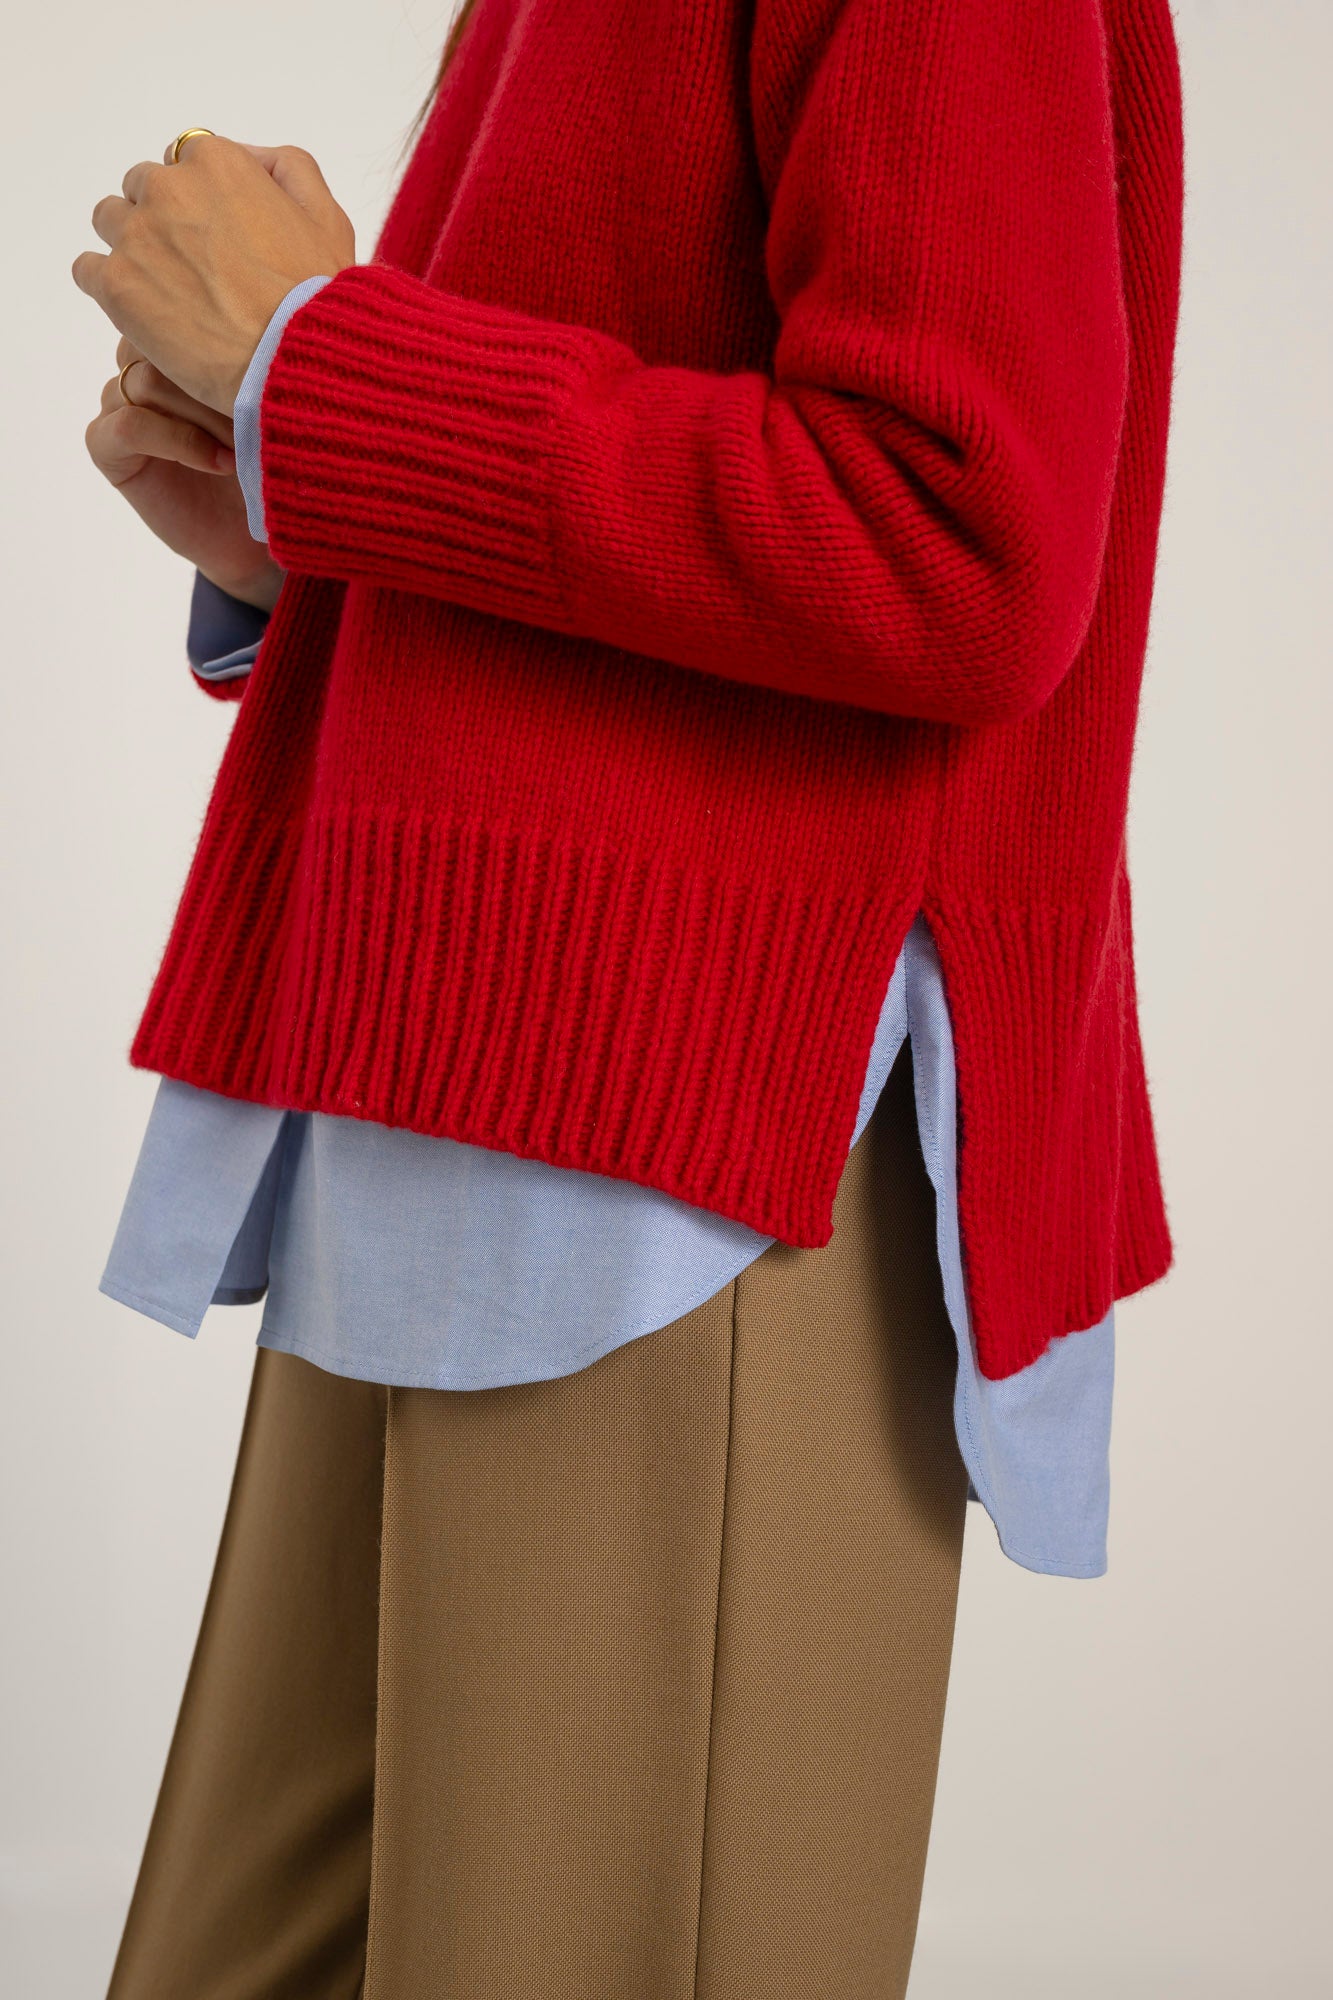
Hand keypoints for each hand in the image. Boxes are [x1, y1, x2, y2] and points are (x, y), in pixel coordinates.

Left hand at [72, 133, 354, 415]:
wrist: (294, 360)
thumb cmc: (317, 294)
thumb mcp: (327, 214)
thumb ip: (286, 167)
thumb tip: (247, 156)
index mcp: (216, 162)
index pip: (185, 161)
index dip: (201, 200)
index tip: (216, 236)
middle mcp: (167, 187)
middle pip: (142, 187)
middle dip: (162, 219)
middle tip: (193, 268)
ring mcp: (136, 235)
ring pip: (111, 221)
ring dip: (131, 247)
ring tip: (166, 291)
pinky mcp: (115, 284)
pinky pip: (87, 269)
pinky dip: (107, 285)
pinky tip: (139, 310)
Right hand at [85, 334, 283, 612]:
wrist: (259, 540)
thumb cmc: (270, 468)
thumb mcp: (270, 404)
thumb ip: (252, 358)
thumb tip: (270, 316)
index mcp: (175, 346)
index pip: (180, 314)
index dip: (224, 343)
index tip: (272, 376)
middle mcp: (142, 369)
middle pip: (161, 343)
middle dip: (214, 379)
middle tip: (259, 417)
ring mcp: (120, 405)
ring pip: (147, 381)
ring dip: (204, 414)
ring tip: (245, 447)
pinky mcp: (108, 449)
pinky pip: (131, 425)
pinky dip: (180, 441)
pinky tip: (221, 463)